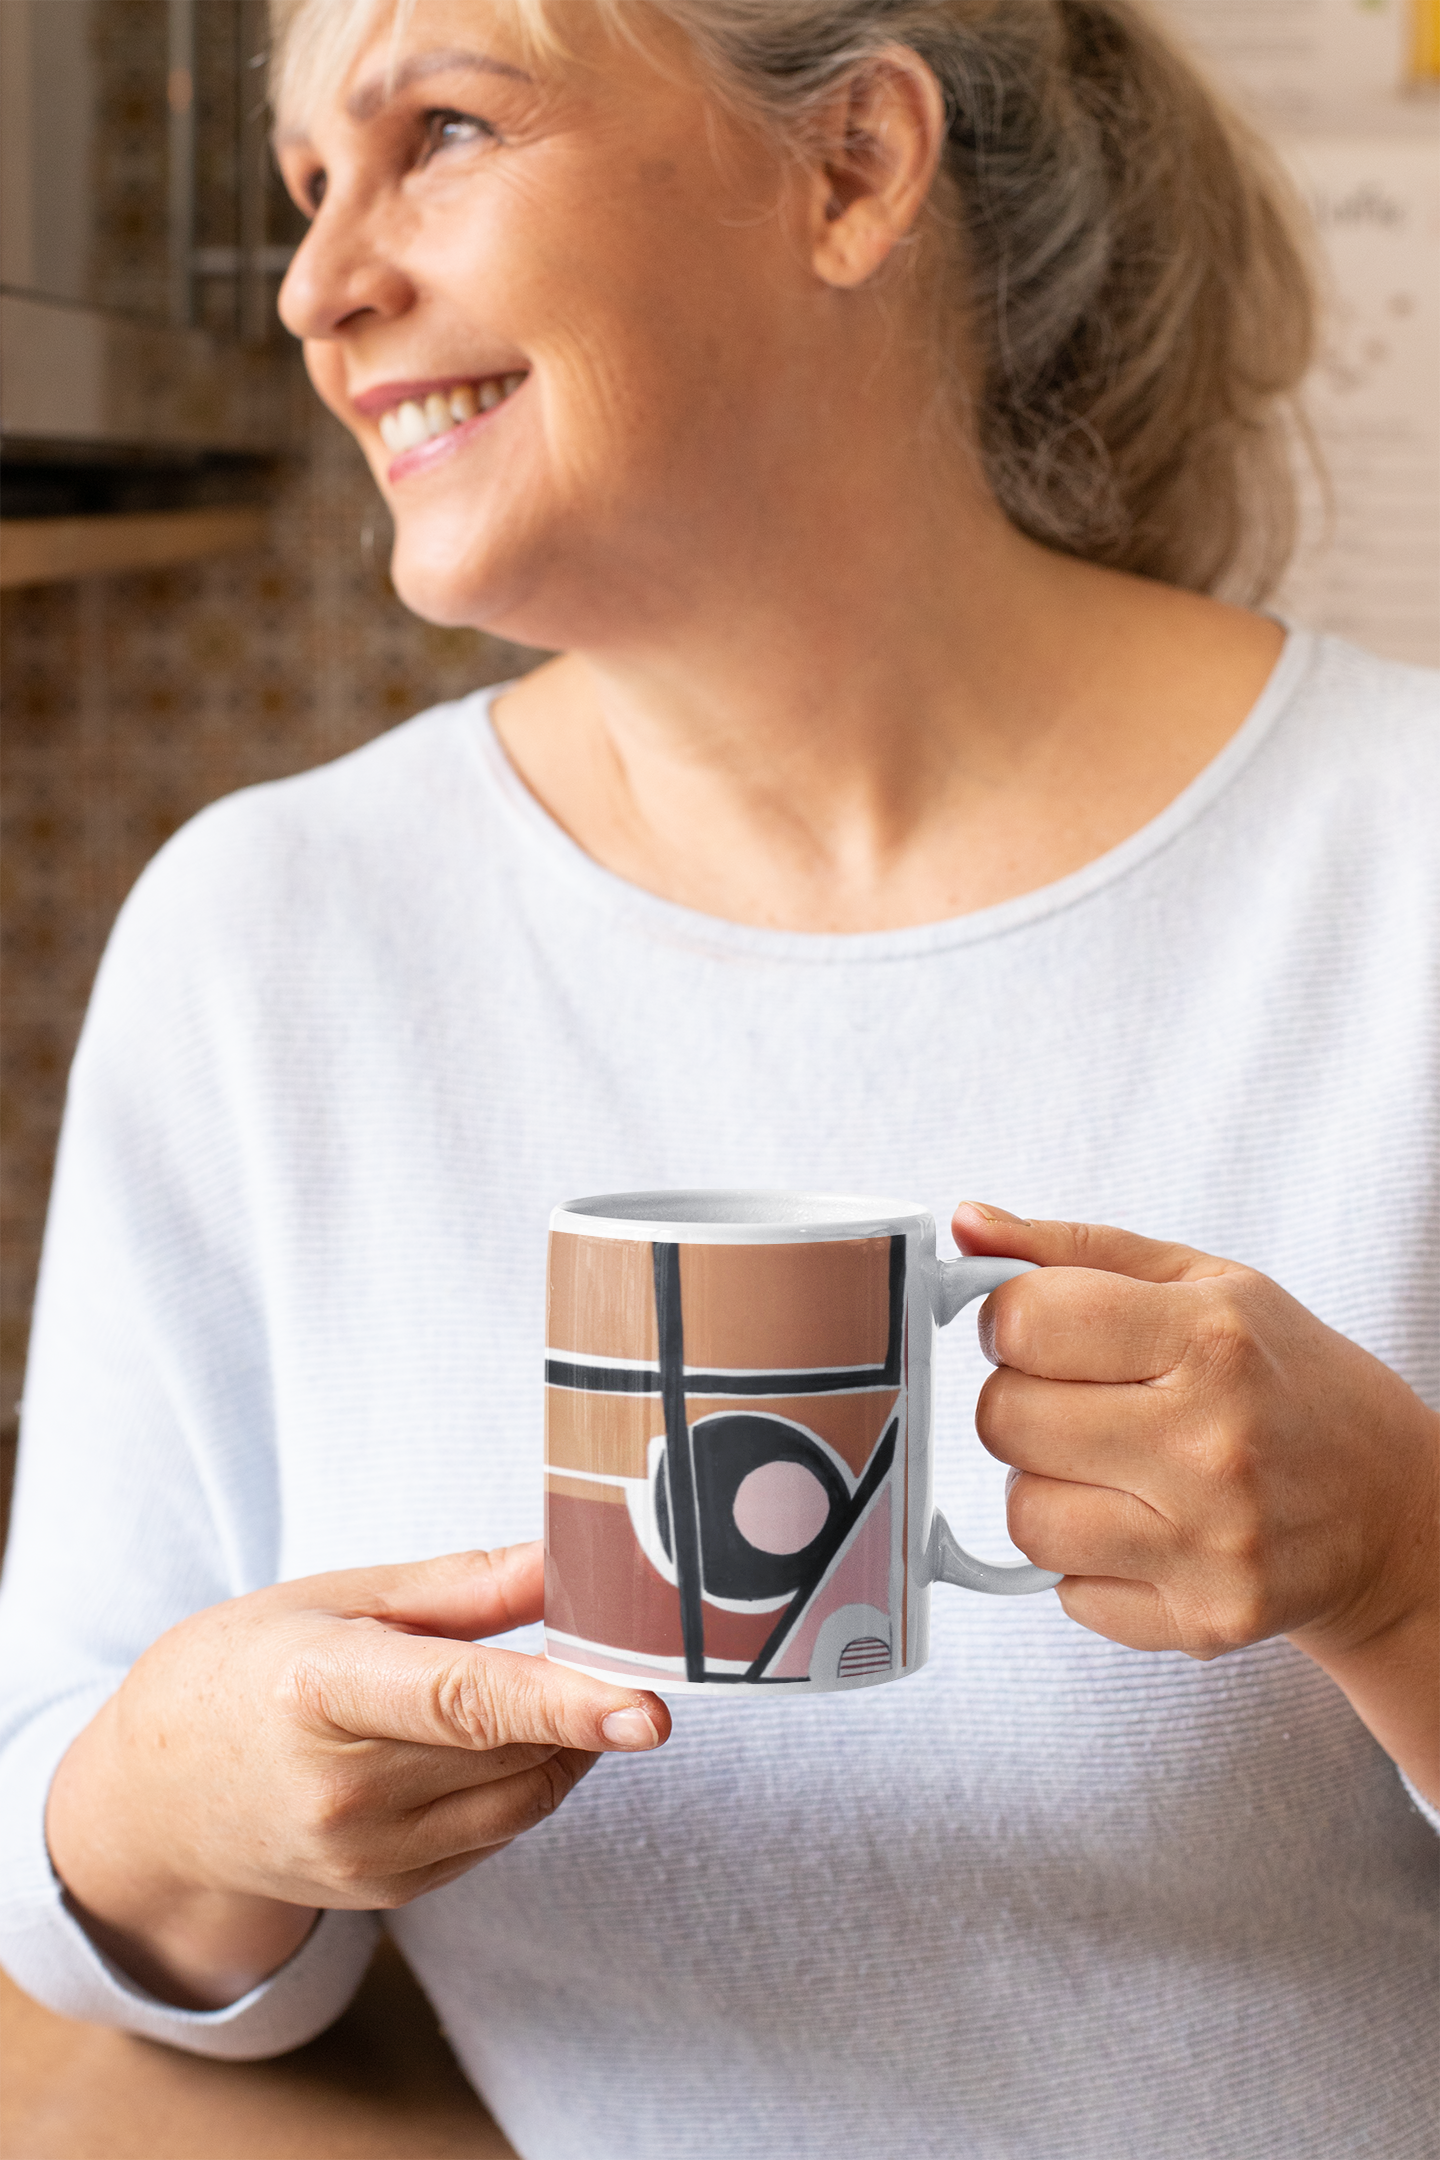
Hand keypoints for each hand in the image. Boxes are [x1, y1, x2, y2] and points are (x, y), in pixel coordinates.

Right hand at [45, 1543, 668, 2009]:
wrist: (157, 1794)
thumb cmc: (249, 1667)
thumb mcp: (341, 1597)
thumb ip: (466, 1585)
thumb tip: (570, 1558)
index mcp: (320, 1689)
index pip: (463, 1700)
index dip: (564, 1704)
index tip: (647, 1710)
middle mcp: (340, 1789)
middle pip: (511, 1745)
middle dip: (577, 1696)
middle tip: (602, 1640)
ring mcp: (362, 1855)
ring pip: (523, 1797)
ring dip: (559, 1741)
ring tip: (531, 1685)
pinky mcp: (386, 1892)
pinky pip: (498, 1831)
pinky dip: (520, 1781)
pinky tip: (484, 1741)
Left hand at [955, 1204, 1439, 1667]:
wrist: (1393, 1511)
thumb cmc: (1285, 1380)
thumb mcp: (1205, 1284)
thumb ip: (1074, 1251)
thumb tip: (965, 1226)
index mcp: (1212, 1339)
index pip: (1025, 1321)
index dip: (1010, 1322)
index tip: (1042, 1331)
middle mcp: (1213, 1445)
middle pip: (1006, 1420)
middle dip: (1023, 1404)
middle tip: (1082, 1402)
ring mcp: (1211, 1543)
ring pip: (1025, 1517)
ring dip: (1046, 1488)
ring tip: (1111, 1468)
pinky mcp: (1206, 1621)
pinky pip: (1067, 1592)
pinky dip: (1088, 1562)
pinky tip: (1146, 1529)